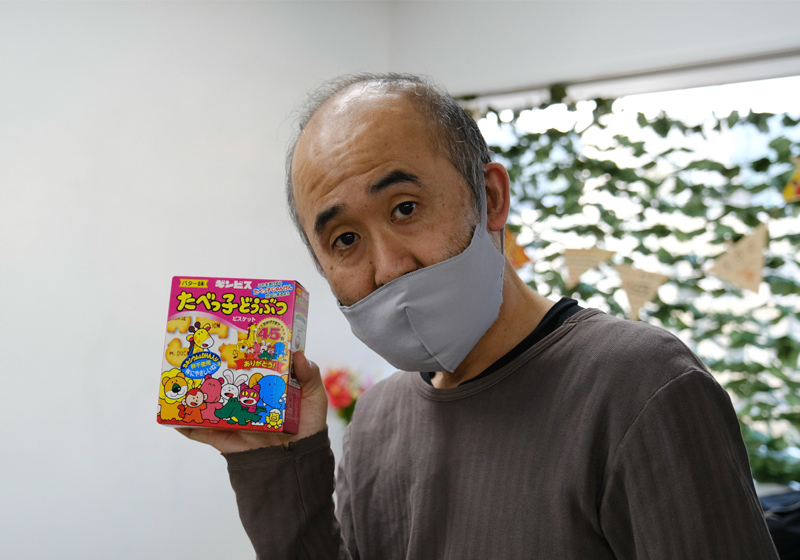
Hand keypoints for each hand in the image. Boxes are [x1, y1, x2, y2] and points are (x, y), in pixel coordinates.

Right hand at [178, 352, 328, 453]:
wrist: (300, 460)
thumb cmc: (308, 425)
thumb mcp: (313, 396)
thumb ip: (309, 375)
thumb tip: (297, 355)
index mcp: (264, 385)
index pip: (248, 365)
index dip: (237, 350)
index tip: (227, 333)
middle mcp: (245, 399)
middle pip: (223, 381)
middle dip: (209, 368)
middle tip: (197, 352)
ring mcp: (232, 418)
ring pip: (208, 403)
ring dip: (193, 393)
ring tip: (180, 379)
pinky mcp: (224, 439)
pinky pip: (202, 433)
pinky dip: (187, 426)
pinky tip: (174, 418)